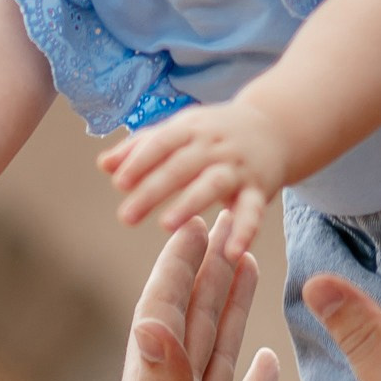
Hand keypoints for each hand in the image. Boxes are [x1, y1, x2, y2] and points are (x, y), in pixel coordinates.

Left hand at [79, 224, 281, 380]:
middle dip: (208, 274)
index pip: (164, 316)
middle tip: (227, 223)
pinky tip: (264, 362)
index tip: (195, 218)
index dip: (179, 267)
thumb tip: (149, 317)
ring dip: (229, 315)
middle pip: (193, 327)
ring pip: (217, 362)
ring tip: (246, 270)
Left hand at [98, 98, 290, 257]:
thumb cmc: (214, 133)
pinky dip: (245, 232)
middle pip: (181, 166)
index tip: (119, 182)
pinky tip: (232, 253)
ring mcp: (237, 168)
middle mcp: (215, 147)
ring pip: (213, 185)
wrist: (276, 127)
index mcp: (191, 130)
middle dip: (153, 190)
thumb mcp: (180, 131)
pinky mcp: (259, 190)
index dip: (141, 161)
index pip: (162, 143)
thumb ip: (141, 147)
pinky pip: (252, 212)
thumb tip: (103, 164)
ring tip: (166, 226)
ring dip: (190, 204)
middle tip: (126, 216)